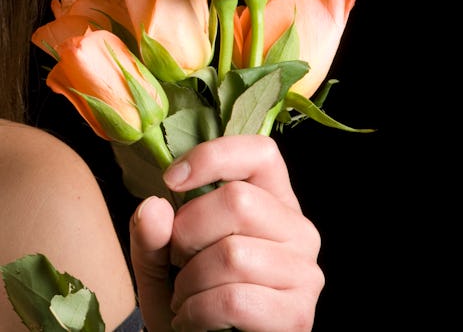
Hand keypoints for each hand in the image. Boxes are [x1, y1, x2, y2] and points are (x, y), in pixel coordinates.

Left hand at [129, 135, 323, 331]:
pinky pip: (234, 300)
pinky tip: (192, 318)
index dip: (214, 156)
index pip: (261, 153)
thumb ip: (152, 233)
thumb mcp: (161, 258)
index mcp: (273, 200)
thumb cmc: (192, 292)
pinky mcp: (297, 314)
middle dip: (187, 232)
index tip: (171, 179)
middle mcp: (298, 228)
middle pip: (238, 201)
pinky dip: (197, 312)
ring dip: (189, 280)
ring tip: (184, 294)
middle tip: (177, 257)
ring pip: (233, 253)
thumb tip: (154, 208)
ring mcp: (304, 271)